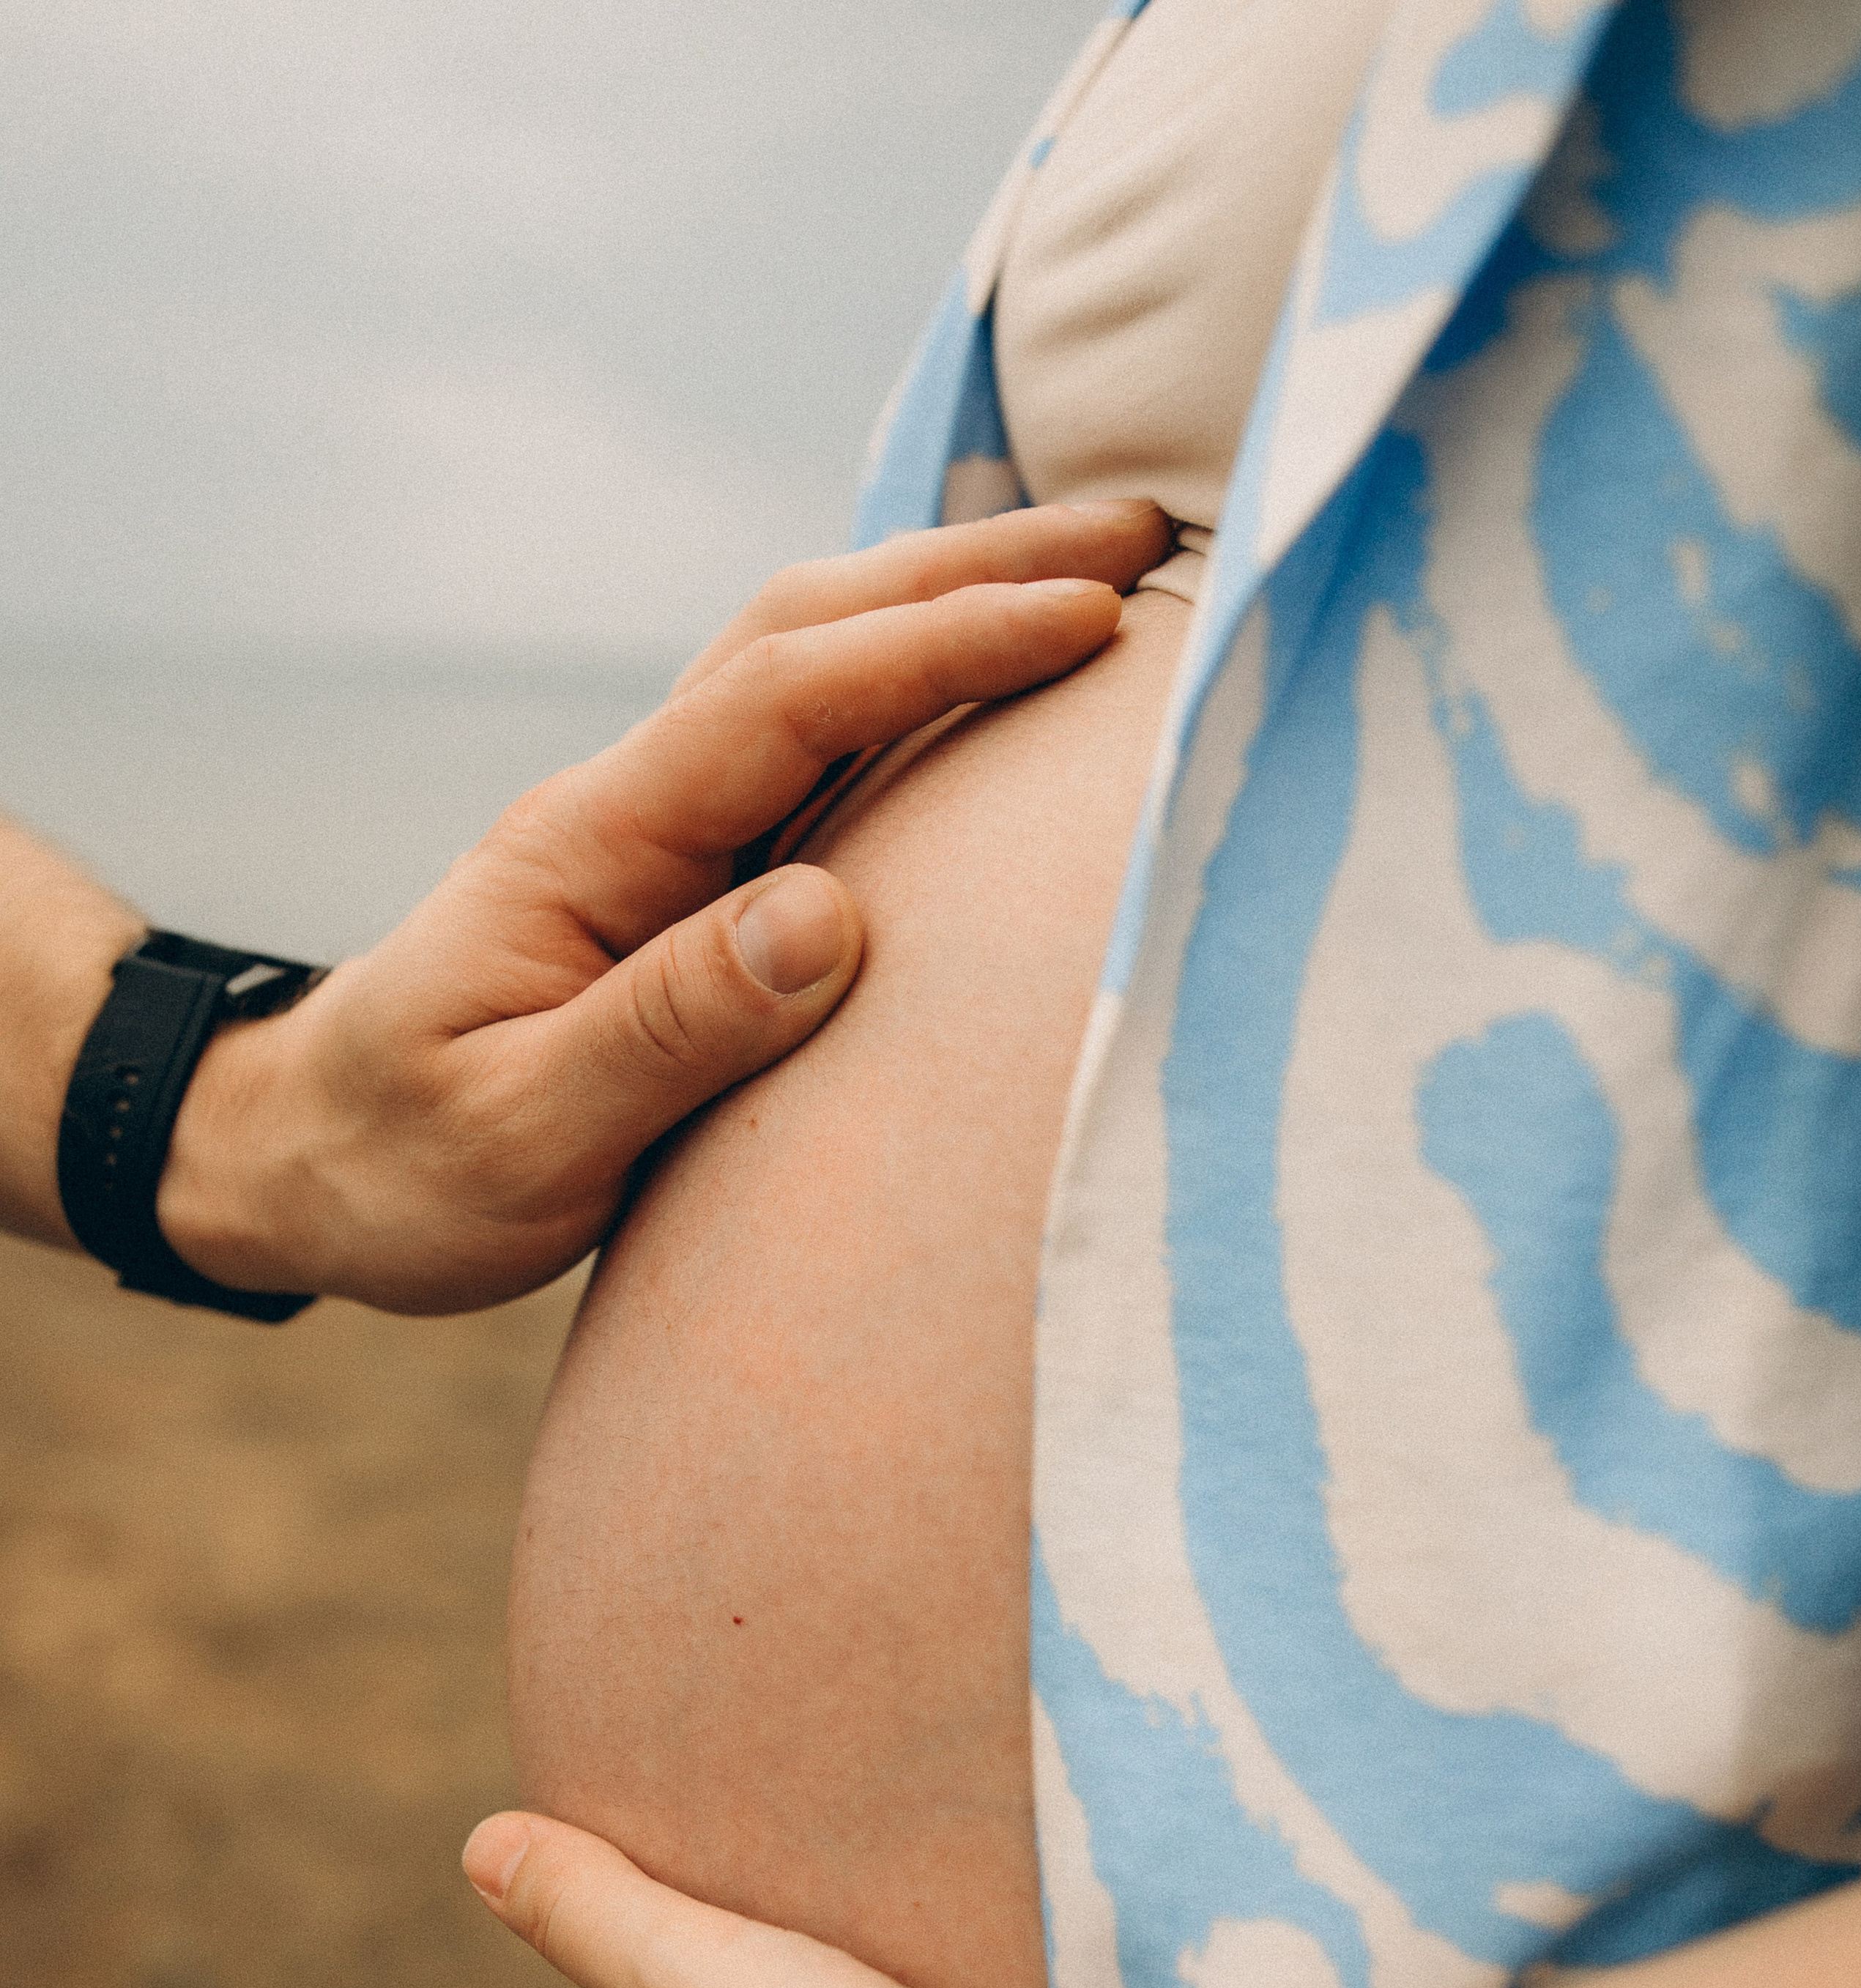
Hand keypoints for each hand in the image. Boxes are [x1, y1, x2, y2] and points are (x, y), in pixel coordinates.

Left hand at [153, 501, 1170, 1311]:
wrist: (305, 1161)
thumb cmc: (404, 1166)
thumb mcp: (519, 1131)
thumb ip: (669, 1028)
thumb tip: (830, 920)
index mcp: (592, 844)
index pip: (786, 699)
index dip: (942, 646)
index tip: (1089, 621)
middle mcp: (628, 805)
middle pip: (807, 630)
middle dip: (974, 571)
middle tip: (1142, 536)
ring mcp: (652, 831)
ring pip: (809, 667)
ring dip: (947, 604)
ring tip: (1099, 581)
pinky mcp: (678, 877)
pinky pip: (809, 750)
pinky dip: (908, 689)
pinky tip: (988, 689)